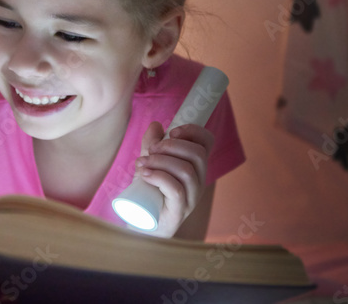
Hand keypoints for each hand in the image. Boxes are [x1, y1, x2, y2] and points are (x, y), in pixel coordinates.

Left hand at [135, 122, 214, 237]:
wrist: (140, 224)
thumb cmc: (148, 192)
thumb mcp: (149, 163)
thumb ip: (151, 145)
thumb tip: (156, 125)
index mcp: (195, 166)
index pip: (207, 142)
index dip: (194, 131)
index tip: (172, 131)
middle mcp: (199, 181)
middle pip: (197, 154)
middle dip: (172, 146)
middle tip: (151, 150)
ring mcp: (192, 197)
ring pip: (186, 171)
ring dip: (161, 161)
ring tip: (142, 163)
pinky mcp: (180, 211)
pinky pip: (176, 189)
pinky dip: (159, 177)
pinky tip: (145, 174)